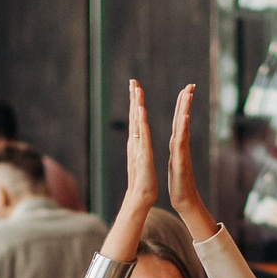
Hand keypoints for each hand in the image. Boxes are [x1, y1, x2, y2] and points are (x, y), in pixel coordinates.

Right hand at [121, 80, 160, 218]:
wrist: (140, 197)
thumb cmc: (143, 181)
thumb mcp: (142, 160)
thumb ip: (139, 149)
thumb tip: (138, 140)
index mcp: (137, 143)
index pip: (136, 119)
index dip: (135, 102)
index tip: (135, 87)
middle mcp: (135, 142)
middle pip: (134, 116)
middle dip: (133, 97)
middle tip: (133, 80)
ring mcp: (138, 147)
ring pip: (137, 122)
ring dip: (137, 104)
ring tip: (137, 89)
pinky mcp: (143, 154)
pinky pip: (142, 136)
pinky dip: (141, 122)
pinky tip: (141, 110)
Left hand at [162, 84, 212, 235]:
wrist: (185, 200)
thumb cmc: (180, 183)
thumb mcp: (176, 162)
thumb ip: (178, 150)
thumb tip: (178, 140)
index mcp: (177, 144)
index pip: (179, 121)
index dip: (181, 105)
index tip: (184, 90)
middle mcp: (181, 145)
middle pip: (183, 119)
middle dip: (186, 101)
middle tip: (190, 85)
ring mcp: (182, 151)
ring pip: (183, 127)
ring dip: (185, 110)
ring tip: (187, 95)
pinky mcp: (181, 160)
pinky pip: (181, 142)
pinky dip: (183, 129)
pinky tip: (185, 118)